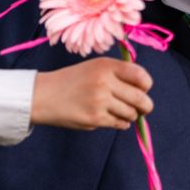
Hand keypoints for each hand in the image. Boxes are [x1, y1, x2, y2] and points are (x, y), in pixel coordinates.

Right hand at [31, 58, 152, 130]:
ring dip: (130, 115)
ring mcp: (99, 101)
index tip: (143, 89)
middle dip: (145, 106)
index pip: (141, 76)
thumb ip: (119, 74)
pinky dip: (120, 123)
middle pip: (141, 99)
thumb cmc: (74, 81)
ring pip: (132, 113)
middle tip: (143, 108)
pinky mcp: (95, 118)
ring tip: (118, 111)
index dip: (146, 85)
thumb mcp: (95, 67)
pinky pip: (120, 124)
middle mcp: (104, 82)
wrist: (43, 96)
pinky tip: (110, 118)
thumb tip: (145, 89)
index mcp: (106, 66)